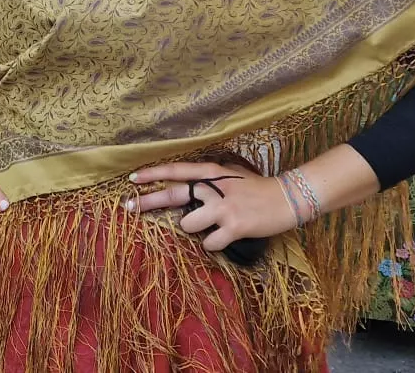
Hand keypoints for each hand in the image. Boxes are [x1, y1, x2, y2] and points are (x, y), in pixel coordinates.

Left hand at [128, 162, 297, 251]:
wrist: (287, 198)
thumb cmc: (256, 187)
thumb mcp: (230, 175)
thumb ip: (208, 179)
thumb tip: (186, 185)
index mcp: (212, 173)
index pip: (176, 171)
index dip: (153, 175)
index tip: (132, 179)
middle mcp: (214, 188)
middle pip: (172, 195)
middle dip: (147, 202)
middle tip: (127, 207)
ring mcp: (223, 207)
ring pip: (188, 225)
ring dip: (193, 230)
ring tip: (210, 226)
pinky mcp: (234, 226)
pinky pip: (209, 243)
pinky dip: (213, 244)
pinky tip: (224, 238)